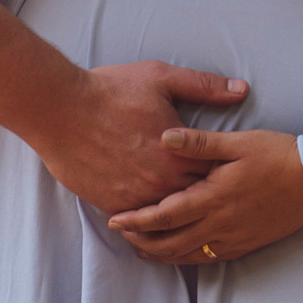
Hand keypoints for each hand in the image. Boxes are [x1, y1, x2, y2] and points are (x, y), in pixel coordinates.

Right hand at [31, 62, 248, 215]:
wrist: (60, 109)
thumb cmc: (111, 91)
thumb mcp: (162, 78)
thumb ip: (205, 86)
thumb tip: (242, 90)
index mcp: (180, 155)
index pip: (217, 176)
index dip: (226, 175)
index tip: (234, 175)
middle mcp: (161, 183)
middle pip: (196, 202)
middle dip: (206, 198)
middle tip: (218, 200)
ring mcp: (136, 199)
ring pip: (168, 219)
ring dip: (178, 215)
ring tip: (191, 217)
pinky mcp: (111, 206)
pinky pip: (138, 224)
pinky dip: (149, 222)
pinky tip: (158, 221)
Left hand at [108, 126, 302, 263]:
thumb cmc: (275, 154)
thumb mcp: (237, 142)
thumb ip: (198, 143)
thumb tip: (163, 138)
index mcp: (213, 197)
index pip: (165, 216)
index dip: (137, 220)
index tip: (115, 220)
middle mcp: (220, 223)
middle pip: (171, 243)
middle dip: (143, 241)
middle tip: (122, 236)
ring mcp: (234, 238)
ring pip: (188, 255)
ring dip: (161, 254)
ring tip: (142, 248)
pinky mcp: (246, 244)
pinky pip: (209, 258)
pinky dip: (187, 258)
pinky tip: (179, 253)